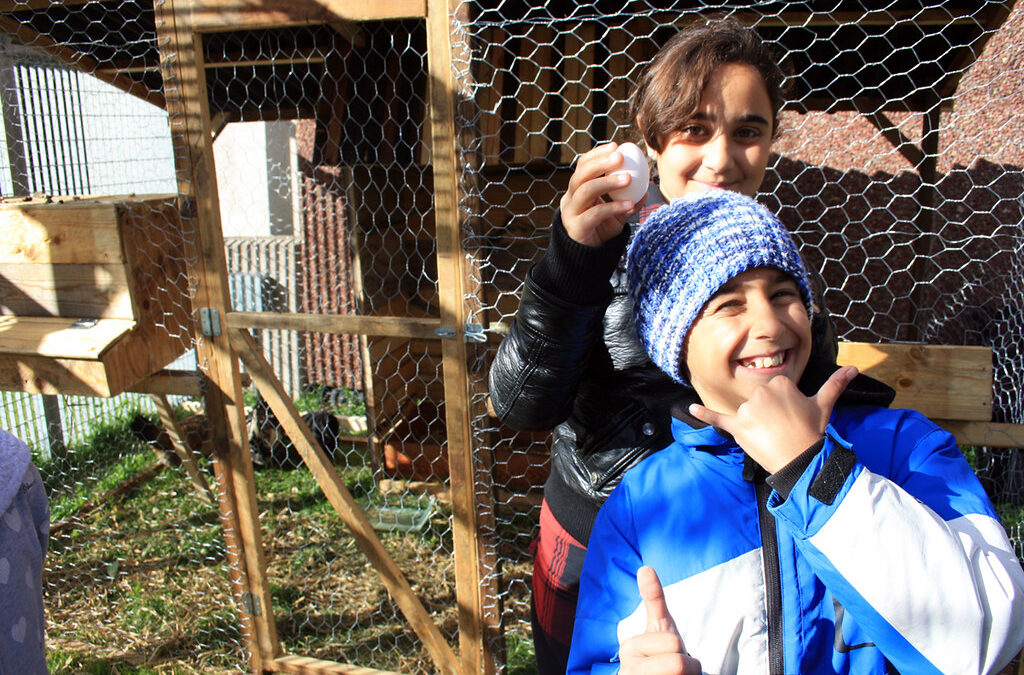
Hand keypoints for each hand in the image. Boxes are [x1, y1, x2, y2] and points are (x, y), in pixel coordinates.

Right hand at [560, 142, 646, 246]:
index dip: (597, 154)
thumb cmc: (600, 231)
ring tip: (628, 179)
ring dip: (608, 182)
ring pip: (585, 190)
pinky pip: (595, 213)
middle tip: (620, 157)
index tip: (616, 145)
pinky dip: (613, 207)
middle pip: (580, 174)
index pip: (583, 165)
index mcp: (577, 190)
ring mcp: (571, 213)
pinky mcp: (577, 227)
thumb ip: (628, 201)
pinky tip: (628, 204)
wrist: (588, 258)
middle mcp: (570, 199)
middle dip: (600, 163)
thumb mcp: (616, 214)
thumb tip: (646, 188)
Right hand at [619, 566, 702, 674]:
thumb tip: (645, 567)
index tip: (671, 656)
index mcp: (629, 647)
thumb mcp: (660, 628)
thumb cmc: (660, 657)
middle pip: (678, 665)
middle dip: (688, 669)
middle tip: (677, 672)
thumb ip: (653, 599)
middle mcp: (628, 670)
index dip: (684, 652)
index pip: (675, 645)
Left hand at [689, 366, 857, 472]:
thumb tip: (855, 367)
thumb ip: (835, 384)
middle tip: (783, 428)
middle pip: (758, 400)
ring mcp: (748, 410)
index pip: (773, 389)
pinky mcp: (737, 427)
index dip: (782, 405)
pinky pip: (718, 419)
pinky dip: (704, 414)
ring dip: (755, 425)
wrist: (803, 460)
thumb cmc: (812, 431)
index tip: (791, 416)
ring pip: (746, 413)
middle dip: (768, 414)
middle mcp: (760, 392)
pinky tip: (691, 408)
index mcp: (778, 383)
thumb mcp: (824, 404)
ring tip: (771, 436)